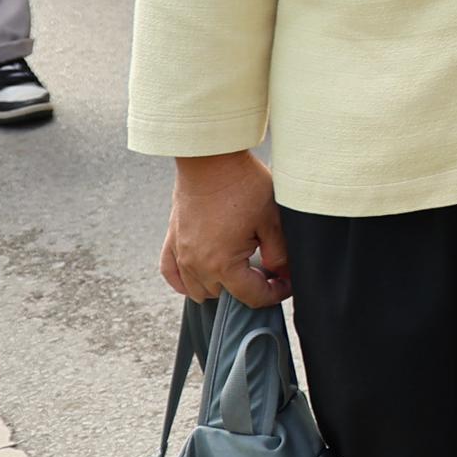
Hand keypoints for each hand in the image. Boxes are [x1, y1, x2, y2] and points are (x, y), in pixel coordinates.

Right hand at [159, 151, 291, 304]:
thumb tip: (283, 274)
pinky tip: (200, 279)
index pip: (250, 296)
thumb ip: (279, 253)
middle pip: (224, 296)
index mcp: (222, 264)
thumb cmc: (243, 185)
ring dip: (219, 288)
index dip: (274, 293)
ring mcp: (180, 253)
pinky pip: (171, 274)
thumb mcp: (272, 220)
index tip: (286, 283)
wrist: (211, 159)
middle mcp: (196, 265)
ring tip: (241, 272)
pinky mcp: (172, 240)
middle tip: (268, 273)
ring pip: (197, 290)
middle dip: (248, 289)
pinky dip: (184, 282)